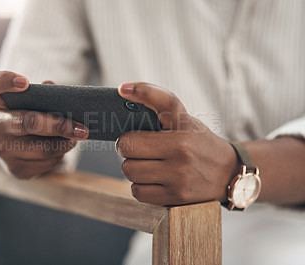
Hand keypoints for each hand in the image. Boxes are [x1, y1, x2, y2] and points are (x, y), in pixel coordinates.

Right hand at [0, 70, 88, 178]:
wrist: (15, 148)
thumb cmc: (29, 115)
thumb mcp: (31, 101)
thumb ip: (44, 93)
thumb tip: (61, 94)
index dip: (7, 81)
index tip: (25, 83)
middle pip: (29, 122)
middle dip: (60, 126)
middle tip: (82, 130)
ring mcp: (2, 150)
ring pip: (44, 148)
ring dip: (66, 143)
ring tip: (75, 138)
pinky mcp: (16, 170)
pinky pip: (47, 163)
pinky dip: (60, 155)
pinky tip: (61, 149)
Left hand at [116, 82, 237, 204]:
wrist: (229, 171)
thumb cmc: (198, 140)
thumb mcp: (181, 114)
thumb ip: (153, 97)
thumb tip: (122, 89)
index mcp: (179, 135)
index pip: (129, 141)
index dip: (126, 138)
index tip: (134, 136)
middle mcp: (180, 159)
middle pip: (126, 159)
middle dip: (128, 153)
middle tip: (141, 150)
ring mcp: (179, 182)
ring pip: (131, 176)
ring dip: (134, 170)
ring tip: (149, 164)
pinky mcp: (177, 199)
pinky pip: (139, 194)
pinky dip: (141, 187)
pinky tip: (153, 179)